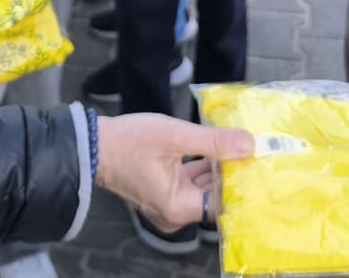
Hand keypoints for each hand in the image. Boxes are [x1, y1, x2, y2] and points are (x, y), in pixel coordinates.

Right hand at [96, 114, 252, 230]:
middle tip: (251, 149)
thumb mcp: (174, 135)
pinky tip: (214, 148)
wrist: (92, 145)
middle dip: (231, 173)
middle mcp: (174, 214)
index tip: (256, 161)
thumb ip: (213, 142)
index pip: (222, 203)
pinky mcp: (163, 193)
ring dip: (217, 168)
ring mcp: (168, 205)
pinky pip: (190, 184)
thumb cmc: (129, 141)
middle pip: (214, 197)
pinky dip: (201, 168)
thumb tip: (248, 144)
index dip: (240, 182)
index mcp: (177, 208)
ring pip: (203, 189)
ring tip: (236, 145)